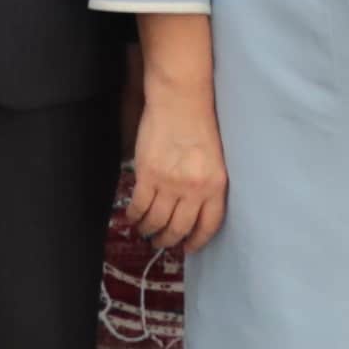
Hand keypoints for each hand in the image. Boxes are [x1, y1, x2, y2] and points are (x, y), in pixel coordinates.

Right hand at [126, 72, 228, 253]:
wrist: (180, 100)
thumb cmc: (199, 125)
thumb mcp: (214, 159)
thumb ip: (206, 185)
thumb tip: (192, 210)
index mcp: (215, 185)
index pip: (208, 225)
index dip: (197, 241)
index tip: (188, 248)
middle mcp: (194, 189)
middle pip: (179, 228)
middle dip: (168, 240)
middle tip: (161, 243)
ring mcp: (169, 183)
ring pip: (156, 221)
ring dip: (149, 230)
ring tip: (145, 231)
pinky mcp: (147, 175)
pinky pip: (139, 206)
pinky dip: (134, 216)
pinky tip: (132, 217)